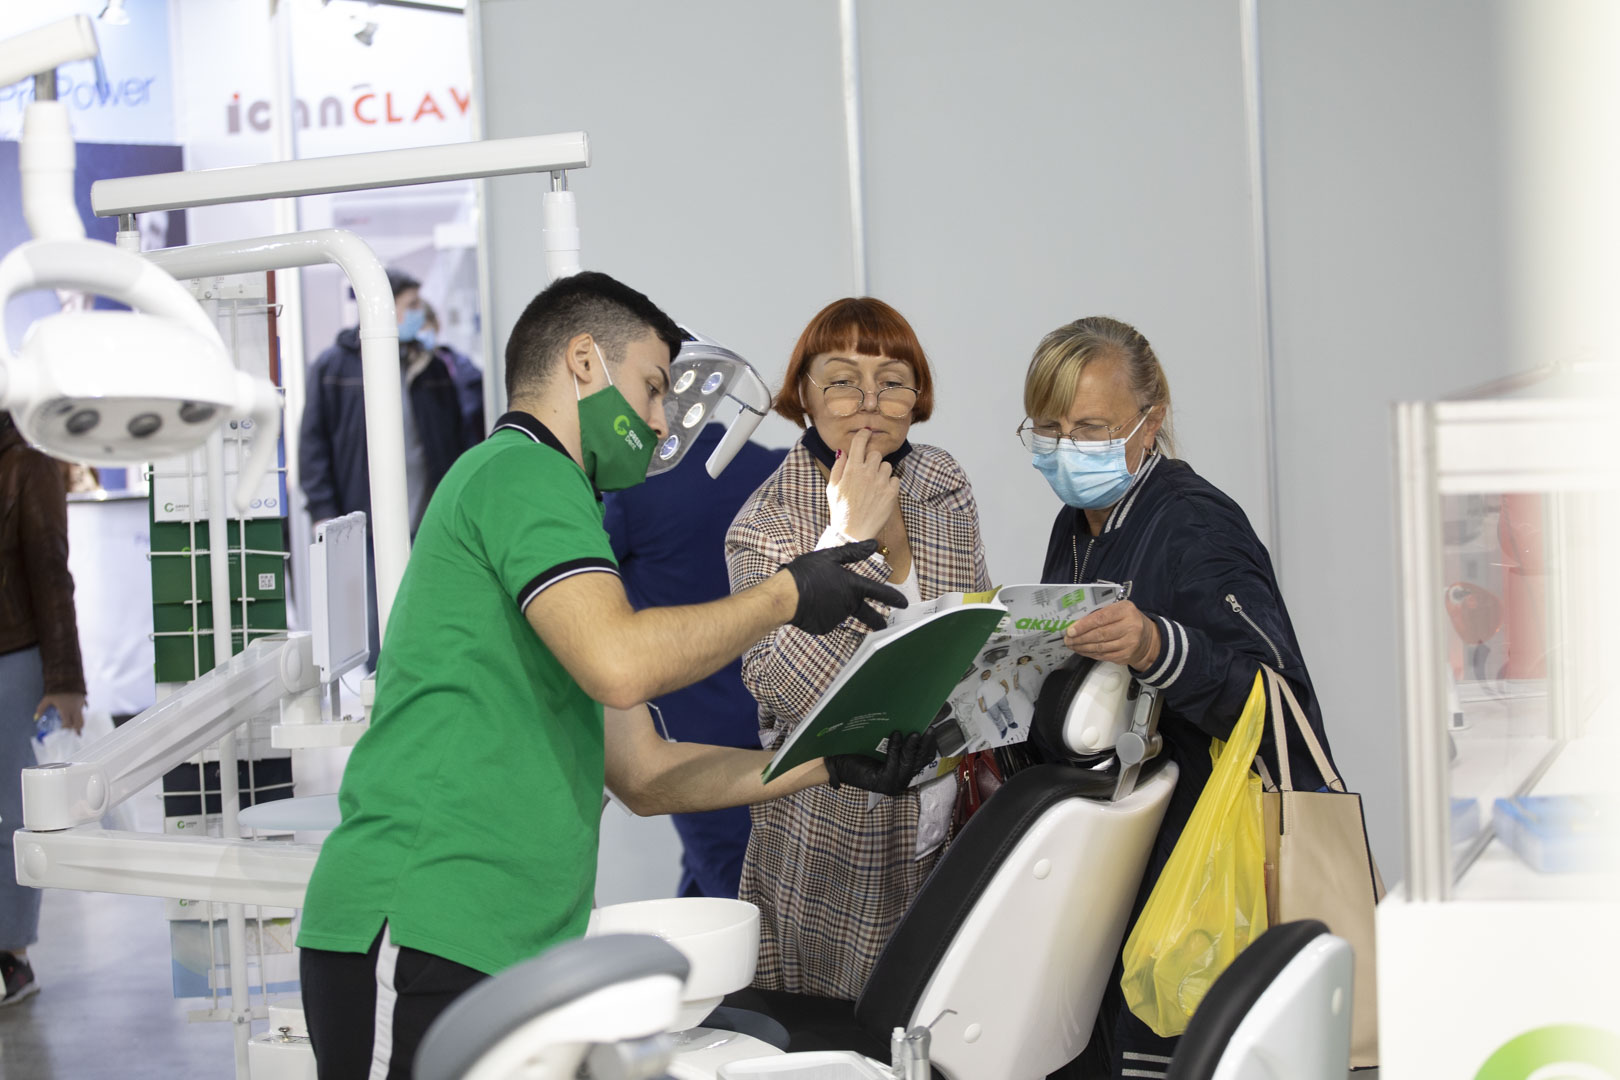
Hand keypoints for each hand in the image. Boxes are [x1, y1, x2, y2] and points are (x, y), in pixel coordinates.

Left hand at [36, 693, 85, 733]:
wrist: (68, 679)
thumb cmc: (56, 690)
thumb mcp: (47, 699)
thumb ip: (41, 709)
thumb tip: (35, 718)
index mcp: (66, 710)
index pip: (68, 725)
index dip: (65, 729)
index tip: (62, 731)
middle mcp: (75, 710)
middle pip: (78, 724)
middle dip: (75, 730)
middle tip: (71, 733)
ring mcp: (80, 706)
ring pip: (82, 719)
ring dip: (79, 724)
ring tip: (75, 728)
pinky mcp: (83, 702)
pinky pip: (82, 712)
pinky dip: (79, 716)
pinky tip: (74, 715)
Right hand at [780, 540, 907, 632]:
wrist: (785, 597)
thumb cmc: (805, 573)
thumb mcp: (830, 557)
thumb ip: (853, 553)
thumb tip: (873, 545)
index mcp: (852, 586)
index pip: (879, 593)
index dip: (894, 597)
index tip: (904, 604)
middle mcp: (848, 604)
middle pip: (867, 614)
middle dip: (877, 620)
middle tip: (883, 625)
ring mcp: (837, 618)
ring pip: (841, 613)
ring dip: (835, 607)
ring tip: (816, 596)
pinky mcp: (825, 627)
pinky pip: (826, 620)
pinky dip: (821, 614)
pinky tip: (810, 606)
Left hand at [825, 729, 938, 795]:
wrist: (836, 763)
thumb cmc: (857, 751)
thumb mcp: (882, 744)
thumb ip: (898, 739)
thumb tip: (912, 718)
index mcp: (904, 771)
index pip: (923, 758)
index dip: (931, 744)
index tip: (934, 728)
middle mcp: (901, 780)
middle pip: (920, 761)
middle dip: (926, 744)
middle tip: (930, 728)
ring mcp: (893, 784)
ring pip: (908, 762)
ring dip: (912, 747)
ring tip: (915, 732)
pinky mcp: (883, 783)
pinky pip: (893, 762)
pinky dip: (895, 748)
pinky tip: (896, 734)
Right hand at [827, 429, 900, 540]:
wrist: (853, 533)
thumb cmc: (840, 511)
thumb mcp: (832, 488)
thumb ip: (838, 467)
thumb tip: (843, 452)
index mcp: (851, 469)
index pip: (859, 442)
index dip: (864, 435)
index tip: (866, 433)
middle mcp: (867, 473)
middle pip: (875, 454)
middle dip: (872, 460)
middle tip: (867, 473)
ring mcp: (881, 482)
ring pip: (887, 466)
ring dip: (881, 472)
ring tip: (874, 486)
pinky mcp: (891, 492)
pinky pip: (895, 479)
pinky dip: (890, 484)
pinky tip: (881, 493)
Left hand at [1063, 601, 1160, 670]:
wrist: (1147, 639)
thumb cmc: (1127, 620)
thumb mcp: (1119, 610)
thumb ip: (1102, 613)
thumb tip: (1076, 623)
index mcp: (1126, 610)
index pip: (1101, 618)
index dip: (1084, 625)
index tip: (1070, 630)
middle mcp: (1130, 627)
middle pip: (1100, 634)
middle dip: (1080, 638)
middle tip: (1067, 639)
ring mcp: (1129, 643)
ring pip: (1100, 647)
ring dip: (1082, 647)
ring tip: (1072, 645)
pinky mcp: (1126, 656)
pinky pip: (1103, 655)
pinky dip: (1090, 654)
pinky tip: (1082, 650)